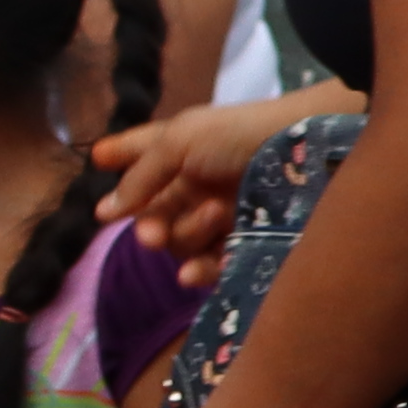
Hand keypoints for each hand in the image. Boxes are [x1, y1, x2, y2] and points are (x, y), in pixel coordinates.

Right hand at [94, 89, 325, 272]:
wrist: (308, 153)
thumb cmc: (242, 135)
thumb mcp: (181, 139)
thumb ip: (141, 174)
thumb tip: (105, 212)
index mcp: (181, 150)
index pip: (141, 154)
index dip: (120, 156)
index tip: (99, 160)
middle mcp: (198, 183)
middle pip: (154, 215)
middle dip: (149, 225)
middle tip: (152, 233)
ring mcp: (221, 214)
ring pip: (180, 243)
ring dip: (186, 235)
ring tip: (212, 214)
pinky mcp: (245, 242)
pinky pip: (209, 265)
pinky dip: (198, 270)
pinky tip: (192, 272)